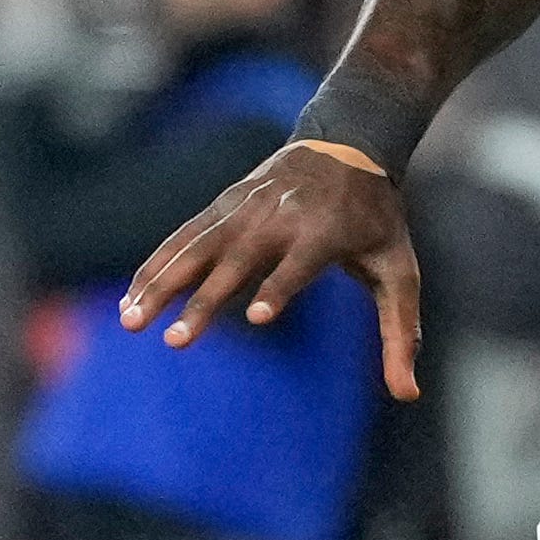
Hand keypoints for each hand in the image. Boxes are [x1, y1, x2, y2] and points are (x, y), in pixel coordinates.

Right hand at [122, 141, 424, 399]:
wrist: (348, 144)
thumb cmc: (376, 219)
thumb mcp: (400, 271)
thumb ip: (399, 333)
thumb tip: (408, 395)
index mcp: (324, 233)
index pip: (299, 265)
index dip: (280, 288)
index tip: (258, 317)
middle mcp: (278, 218)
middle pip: (235, 263)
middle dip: (202, 302)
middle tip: (174, 341)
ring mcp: (245, 209)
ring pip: (195, 248)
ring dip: (160, 284)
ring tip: (131, 322)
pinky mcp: (223, 206)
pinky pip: (183, 237)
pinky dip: (155, 264)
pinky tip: (131, 297)